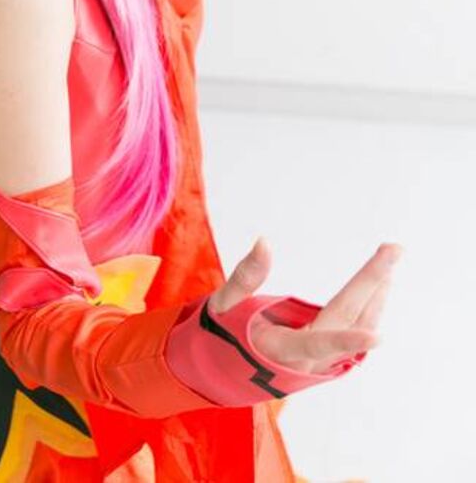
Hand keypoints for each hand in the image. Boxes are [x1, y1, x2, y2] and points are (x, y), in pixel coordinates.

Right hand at [209, 236, 402, 375]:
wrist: (220, 372)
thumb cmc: (219, 336)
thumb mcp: (225, 305)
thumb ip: (246, 275)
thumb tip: (265, 241)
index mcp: (278, 351)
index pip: (317, 343)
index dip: (347, 341)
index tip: (380, 337)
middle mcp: (306, 363)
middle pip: (346, 320)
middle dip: (373, 284)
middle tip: (394, 249)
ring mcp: (319, 365)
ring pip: (356, 329)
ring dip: (376, 296)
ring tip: (389, 261)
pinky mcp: (324, 362)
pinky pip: (354, 336)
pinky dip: (367, 310)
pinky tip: (378, 290)